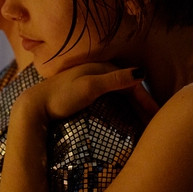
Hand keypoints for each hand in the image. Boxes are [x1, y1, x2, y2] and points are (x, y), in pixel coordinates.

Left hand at [16, 63, 158, 123]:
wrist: (34, 105)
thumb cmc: (61, 96)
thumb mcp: (89, 87)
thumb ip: (114, 80)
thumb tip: (142, 72)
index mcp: (103, 68)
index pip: (133, 83)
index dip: (147, 100)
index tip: (158, 116)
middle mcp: (100, 71)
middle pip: (129, 88)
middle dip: (144, 104)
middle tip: (157, 122)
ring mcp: (93, 81)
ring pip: (122, 94)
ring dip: (135, 107)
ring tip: (147, 123)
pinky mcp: (86, 92)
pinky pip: (113, 98)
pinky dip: (124, 107)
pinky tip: (126, 118)